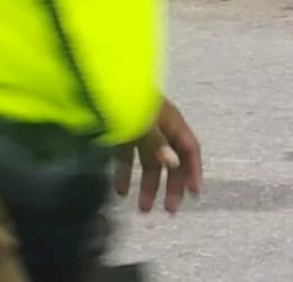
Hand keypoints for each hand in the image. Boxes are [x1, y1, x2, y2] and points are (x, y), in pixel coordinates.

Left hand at [113, 97, 201, 212]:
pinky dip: (125, 174)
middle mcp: (159, 126)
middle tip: (169, 210)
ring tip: (143, 209)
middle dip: (171, 185)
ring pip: (149, 161)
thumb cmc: (125, 101)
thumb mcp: (143, 124)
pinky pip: (128, 158)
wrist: (99, 83)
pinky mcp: (121, 134)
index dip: (193, 170)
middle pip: (171, 159)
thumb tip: (173, 163)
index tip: (193, 194)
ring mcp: (140, 130)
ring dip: (148, 185)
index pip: (189, 148)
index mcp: (170, 121)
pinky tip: (120, 192)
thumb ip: (157, 143)